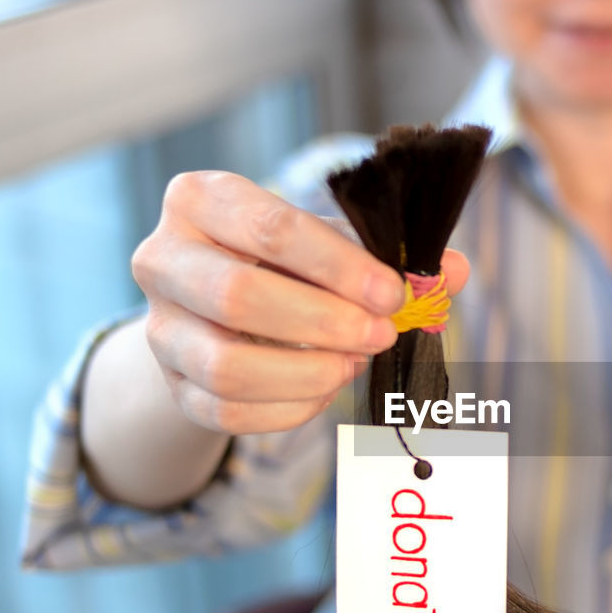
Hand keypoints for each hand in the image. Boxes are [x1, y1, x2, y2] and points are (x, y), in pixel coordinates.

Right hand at [132, 171, 470, 433]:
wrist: (216, 310)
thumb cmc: (282, 263)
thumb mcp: (327, 243)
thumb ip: (385, 255)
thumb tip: (453, 272)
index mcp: (201, 200)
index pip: (271, 228)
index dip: (340, 266)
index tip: (394, 294)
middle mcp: (162, 258)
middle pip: (238, 297)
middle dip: (325, 322)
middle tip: (381, 333)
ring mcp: (159, 329)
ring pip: (226, 365)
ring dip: (307, 372)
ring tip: (354, 364)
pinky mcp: (172, 386)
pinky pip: (228, 412)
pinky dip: (289, 409)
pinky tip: (325, 389)